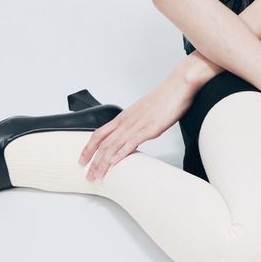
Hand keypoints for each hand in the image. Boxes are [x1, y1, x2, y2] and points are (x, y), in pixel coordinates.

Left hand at [77, 70, 195, 180]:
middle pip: (103, 143)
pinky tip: (115, 162)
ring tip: (97, 175)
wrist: (178, 86)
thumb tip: (131, 134)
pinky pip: (132, 142)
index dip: (88, 148)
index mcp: (124, 117)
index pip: (99, 133)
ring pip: (114, 145)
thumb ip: (134, 123)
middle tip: (88, 175)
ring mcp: (137, 124)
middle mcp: (126, 121)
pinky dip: (121, 153)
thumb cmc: (164, 98)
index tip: (82, 160)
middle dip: (92, 161)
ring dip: (103, 162)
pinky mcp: (150, 128)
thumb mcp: (143, 112)